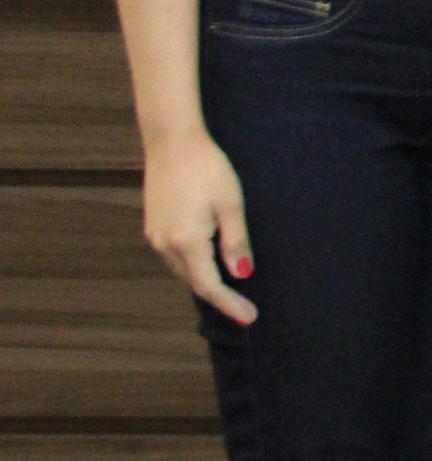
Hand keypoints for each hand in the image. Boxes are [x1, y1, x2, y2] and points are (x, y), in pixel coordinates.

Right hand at [141, 134, 255, 324]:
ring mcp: (155, 235)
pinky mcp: (153, 226)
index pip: (209, 285)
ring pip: (183, 269)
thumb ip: (236, 242)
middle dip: (220, 296)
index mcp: (187, 241)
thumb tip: (242, 274)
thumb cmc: (208, 168)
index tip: (249, 318)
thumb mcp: (231, 204)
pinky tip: (208, 264)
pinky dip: (193, 265)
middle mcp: (165, 244)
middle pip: (194, 281)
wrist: (172, 142)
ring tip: (231, 292)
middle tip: (246, 309)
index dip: (229, 304)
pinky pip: (175, 256)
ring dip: (205, 281)